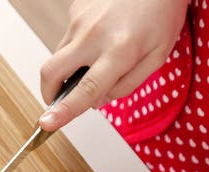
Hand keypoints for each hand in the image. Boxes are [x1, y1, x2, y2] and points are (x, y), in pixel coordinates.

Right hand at [39, 0, 187, 130]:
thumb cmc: (162, 13)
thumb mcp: (157, 56)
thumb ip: (127, 84)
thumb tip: (97, 101)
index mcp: (120, 51)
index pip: (86, 89)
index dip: (63, 111)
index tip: (46, 124)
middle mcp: (94, 35)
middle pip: (52, 71)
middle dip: (48, 92)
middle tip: (57, 100)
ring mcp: (80, 20)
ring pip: (59, 56)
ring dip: (70, 66)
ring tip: (98, 55)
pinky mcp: (75, 10)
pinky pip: (69, 38)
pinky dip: (80, 45)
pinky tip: (101, 34)